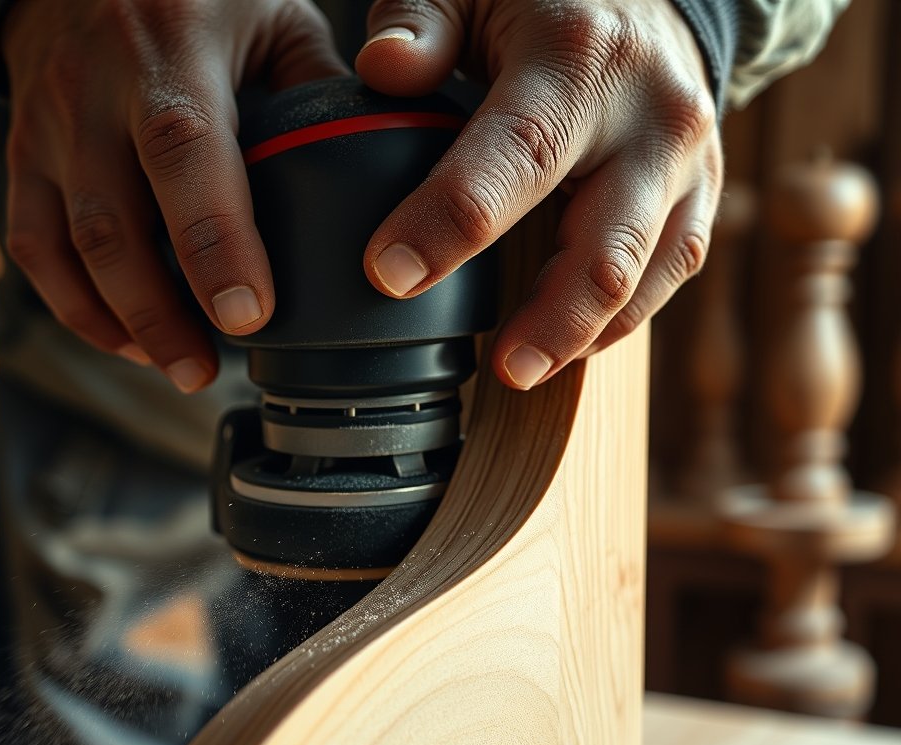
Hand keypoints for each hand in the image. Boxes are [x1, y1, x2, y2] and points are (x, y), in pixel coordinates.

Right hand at [1, 0, 346, 391]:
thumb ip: (314, 85)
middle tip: (206, 374)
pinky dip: (76, 306)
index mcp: (169, 50)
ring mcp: (50, 127)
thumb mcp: (269, 12)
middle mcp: (95, 91)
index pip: (185, 154)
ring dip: (122, 323)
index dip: (213, 242)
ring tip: (178, 370)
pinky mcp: (24, 157)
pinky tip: (126, 340)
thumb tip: (366, 166)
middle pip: (114, 224)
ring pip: (68, 247)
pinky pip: (34, 246)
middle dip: (160, 314)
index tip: (247, 316)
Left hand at [355, 0, 722, 388]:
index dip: (450, 223)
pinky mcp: (700, 196)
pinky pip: (667, 274)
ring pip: (645, 276)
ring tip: (522, 369)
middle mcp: (651, 116)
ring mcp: (687, 163)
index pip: (517, 157)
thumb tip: (384, 68)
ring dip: (582, 335)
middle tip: (500, 369)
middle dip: (550, 321)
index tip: (389, 273)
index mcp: (581, 58)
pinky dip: (616, 320)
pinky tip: (566, 344)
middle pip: (605, 248)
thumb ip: (422, 18)